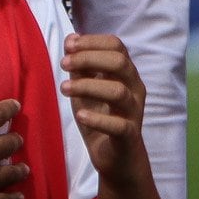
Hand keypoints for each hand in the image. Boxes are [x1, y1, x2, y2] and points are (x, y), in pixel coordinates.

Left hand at [61, 34, 158, 198]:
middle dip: (89, 58)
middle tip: (64, 64)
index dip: (92, 42)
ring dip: (88, 86)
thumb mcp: (87, 91)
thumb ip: (81, 67)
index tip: (69, 46)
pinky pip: (118, 125)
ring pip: (118, 91)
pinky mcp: (129, 135)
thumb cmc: (102, 119)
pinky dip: (98, 119)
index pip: (116, 46)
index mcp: (126, 74)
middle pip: (119, 62)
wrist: (117, 159)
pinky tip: (80, 115)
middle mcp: (135, 88)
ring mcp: (134, 112)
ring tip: (64, 88)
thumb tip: (70, 39)